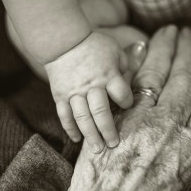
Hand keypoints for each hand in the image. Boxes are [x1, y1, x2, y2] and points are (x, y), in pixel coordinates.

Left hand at [29, 25, 190, 190]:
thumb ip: (186, 167)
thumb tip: (185, 155)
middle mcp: (173, 129)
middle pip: (187, 80)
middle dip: (190, 52)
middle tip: (189, 35)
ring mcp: (141, 121)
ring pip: (157, 74)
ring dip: (164, 49)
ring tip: (168, 32)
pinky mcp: (114, 119)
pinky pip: (128, 84)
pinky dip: (134, 64)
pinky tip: (138, 51)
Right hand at [45, 31, 132, 149]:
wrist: (63, 41)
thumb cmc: (93, 45)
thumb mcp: (115, 51)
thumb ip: (125, 68)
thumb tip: (131, 85)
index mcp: (108, 75)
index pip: (121, 95)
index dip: (126, 102)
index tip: (127, 106)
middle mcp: (92, 86)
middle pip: (101, 112)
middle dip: (108, 130)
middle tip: (114, 144)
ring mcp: (74, 92)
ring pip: (82, 118)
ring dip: (90, 135)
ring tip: (97, 150)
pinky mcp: (60, 96)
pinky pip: (65, 115)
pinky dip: (70, 128)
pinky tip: (77, 140)